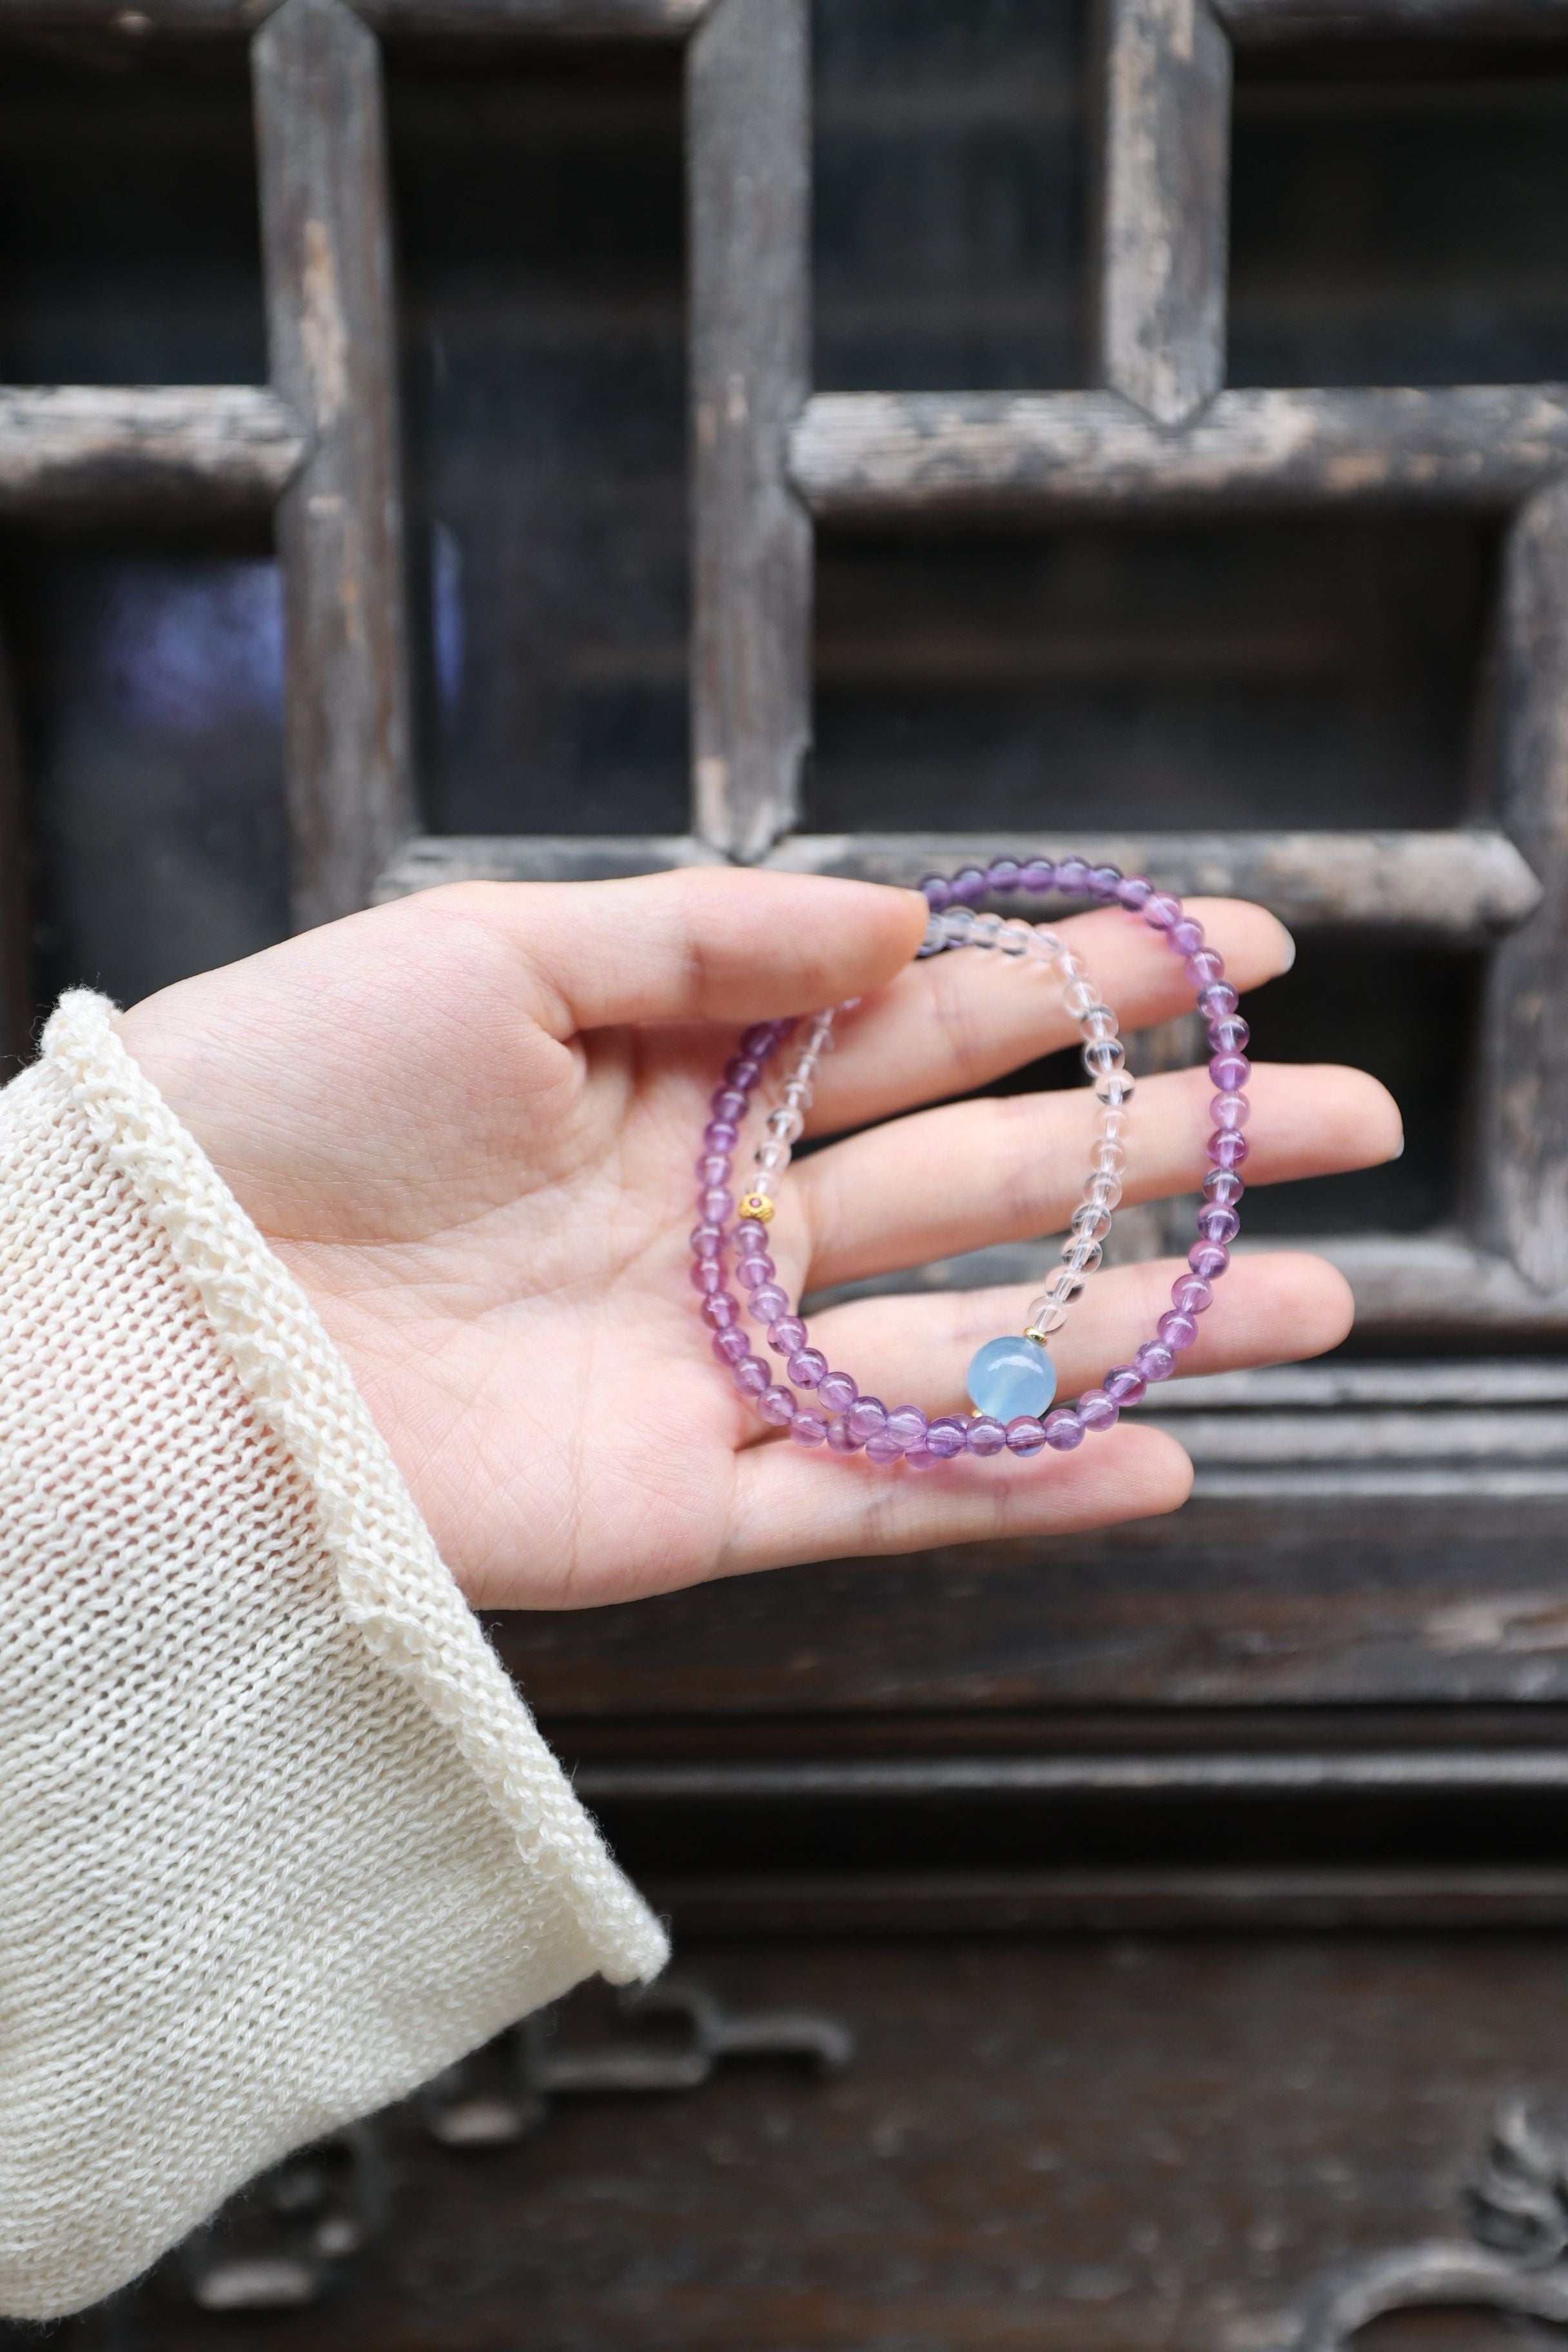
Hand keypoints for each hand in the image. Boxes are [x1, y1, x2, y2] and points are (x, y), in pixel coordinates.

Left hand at [117, 870, 1399, 1610]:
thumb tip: (904, 914)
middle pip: (997, 1173)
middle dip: (1177, 1141)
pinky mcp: (681, 1501)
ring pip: (977, 1339)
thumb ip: (705, 935)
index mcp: (694, 1066)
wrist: (137, 1305)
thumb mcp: (488, 952)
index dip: (1092, 976)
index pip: (935, 1013)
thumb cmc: (283, 1094)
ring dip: (1151, 1318)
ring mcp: (718, 1360)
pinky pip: (883, 1492)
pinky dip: (1022, 1483)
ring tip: (1326, 1293)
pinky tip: (1163, 1450)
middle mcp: (730, 1212)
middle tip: (1353, 1117)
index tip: (1239, 942)